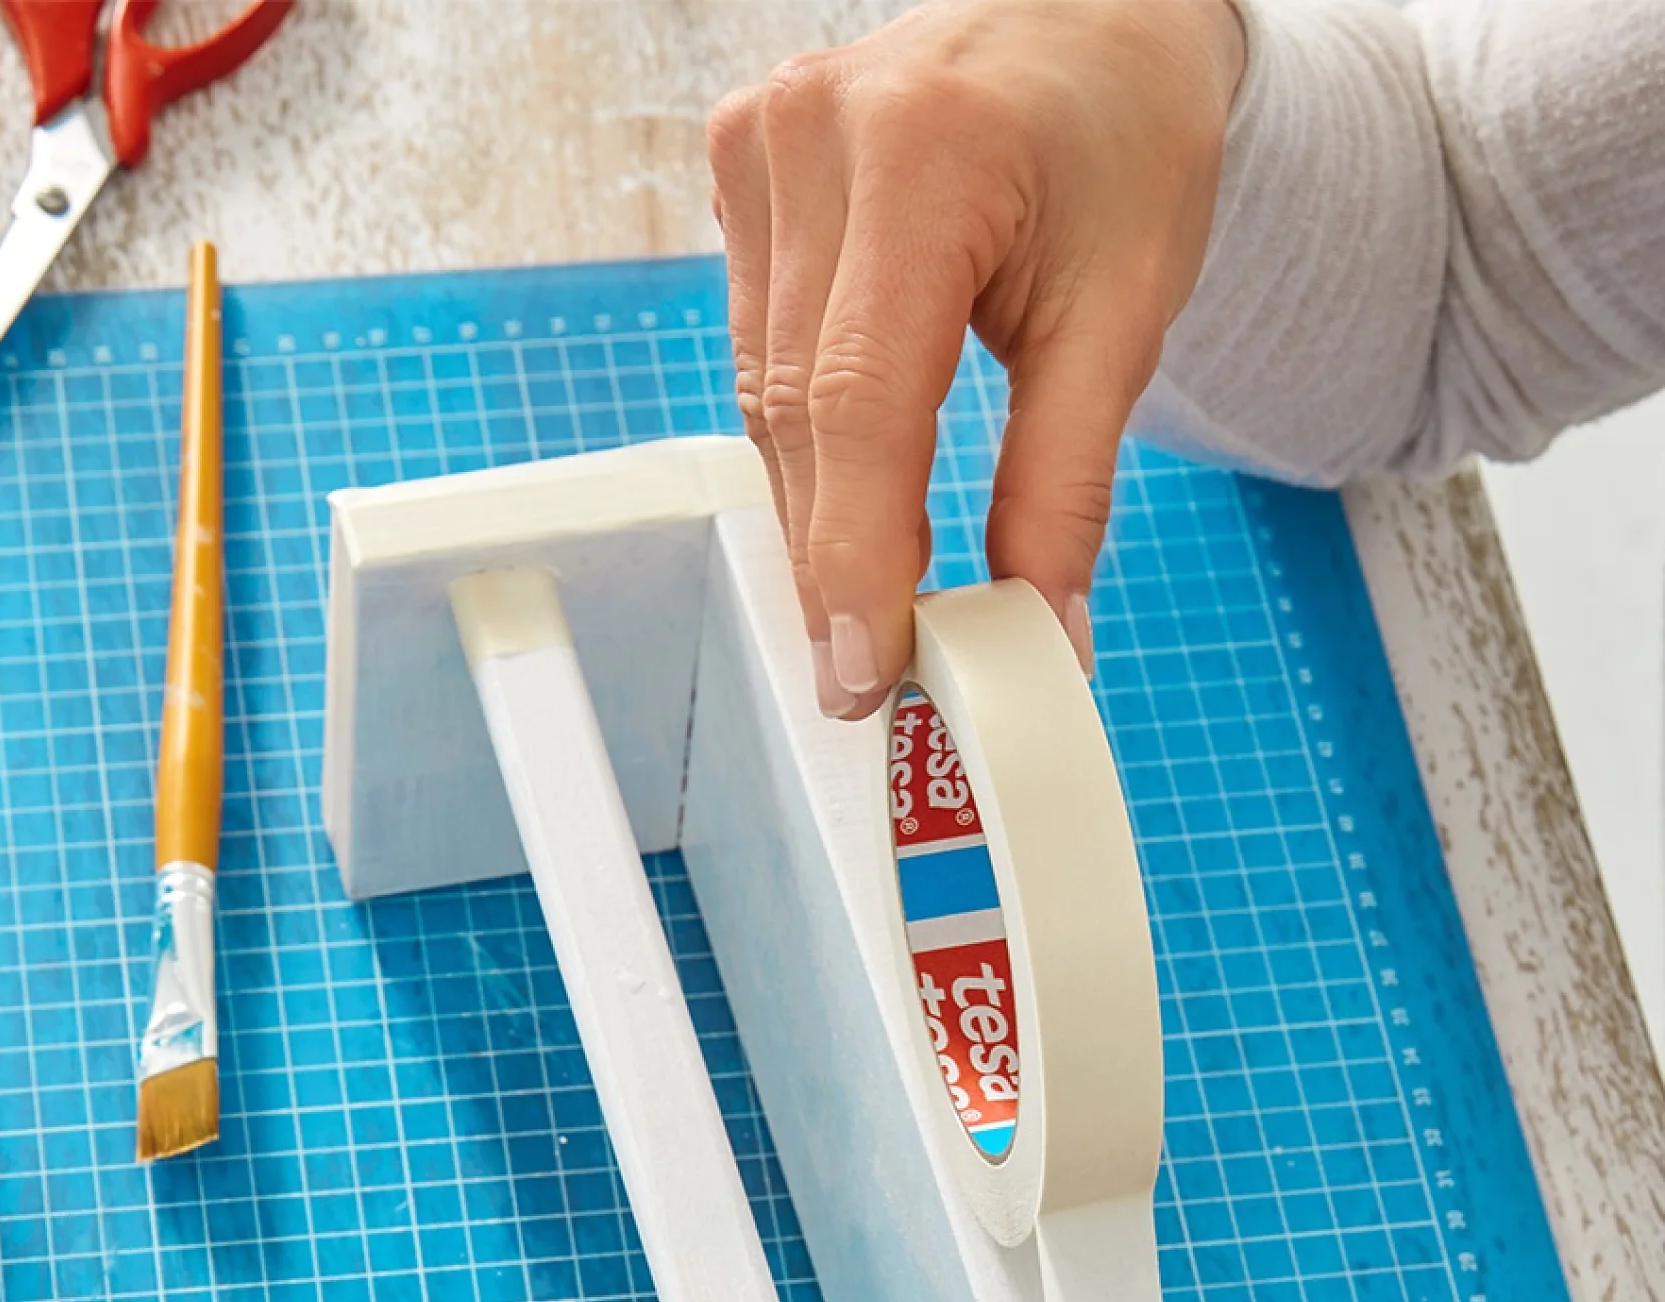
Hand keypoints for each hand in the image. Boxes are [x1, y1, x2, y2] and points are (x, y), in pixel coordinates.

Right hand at [708, 0, 1245, 716]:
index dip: (853, 555)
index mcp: (924, 153)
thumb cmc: (1126, 135)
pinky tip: (847, 492)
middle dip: (835, 559)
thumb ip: (1066, 479)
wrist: (1092, 16)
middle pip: (802, 414)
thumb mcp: (1127, 310)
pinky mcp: (740, 171)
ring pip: (766, 395)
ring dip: (817, 510)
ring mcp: (762, 147)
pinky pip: (757, 349)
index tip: (864, 667)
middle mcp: (815, 139)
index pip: (860, 403)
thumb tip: (1037, 626)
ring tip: (869, 600)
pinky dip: (805, 440)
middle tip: (871, 670)